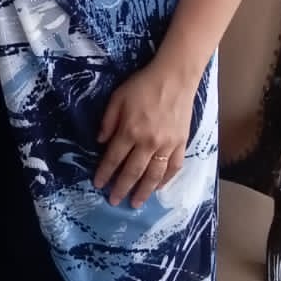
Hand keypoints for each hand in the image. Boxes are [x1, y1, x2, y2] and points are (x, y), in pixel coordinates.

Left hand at [93, 57, 196, 208]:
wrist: (175, 77)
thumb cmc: (143, 85)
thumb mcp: (117, 97)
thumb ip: (108, 121)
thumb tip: (100, 142)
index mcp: (130, 131)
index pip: (113, 158)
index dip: (104, 173)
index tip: (98, 184)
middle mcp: (148, 142)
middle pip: (133, 172)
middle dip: (121, 188)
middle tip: (114, 202)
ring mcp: (167, 145)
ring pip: (154, 175)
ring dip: (144, 192)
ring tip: (136, 203)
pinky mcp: (181, 144)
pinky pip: (174, 167)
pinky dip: (166, 180)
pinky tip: (158, 188)